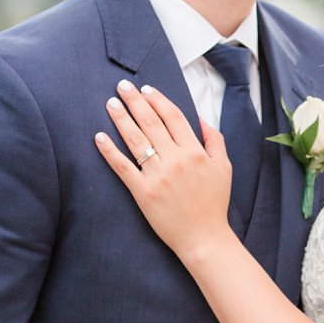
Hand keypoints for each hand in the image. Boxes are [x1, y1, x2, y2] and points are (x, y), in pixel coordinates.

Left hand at [95, 79, 234, 261]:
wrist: (204, 236)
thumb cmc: (214, 202)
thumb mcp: (224, 167)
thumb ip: (215, 140)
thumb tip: (202, 119)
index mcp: (195, 152)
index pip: (173, 117)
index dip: (158, 100)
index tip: (146, 89)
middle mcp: (176, 160)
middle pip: (151, 123)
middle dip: (135, 102)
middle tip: (121, 86)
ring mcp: (157, 176)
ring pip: (135, 140)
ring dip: (121, 119)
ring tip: (111, 103)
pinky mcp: (143, 192)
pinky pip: (122, 167)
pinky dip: (109, 151)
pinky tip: (99, 137)